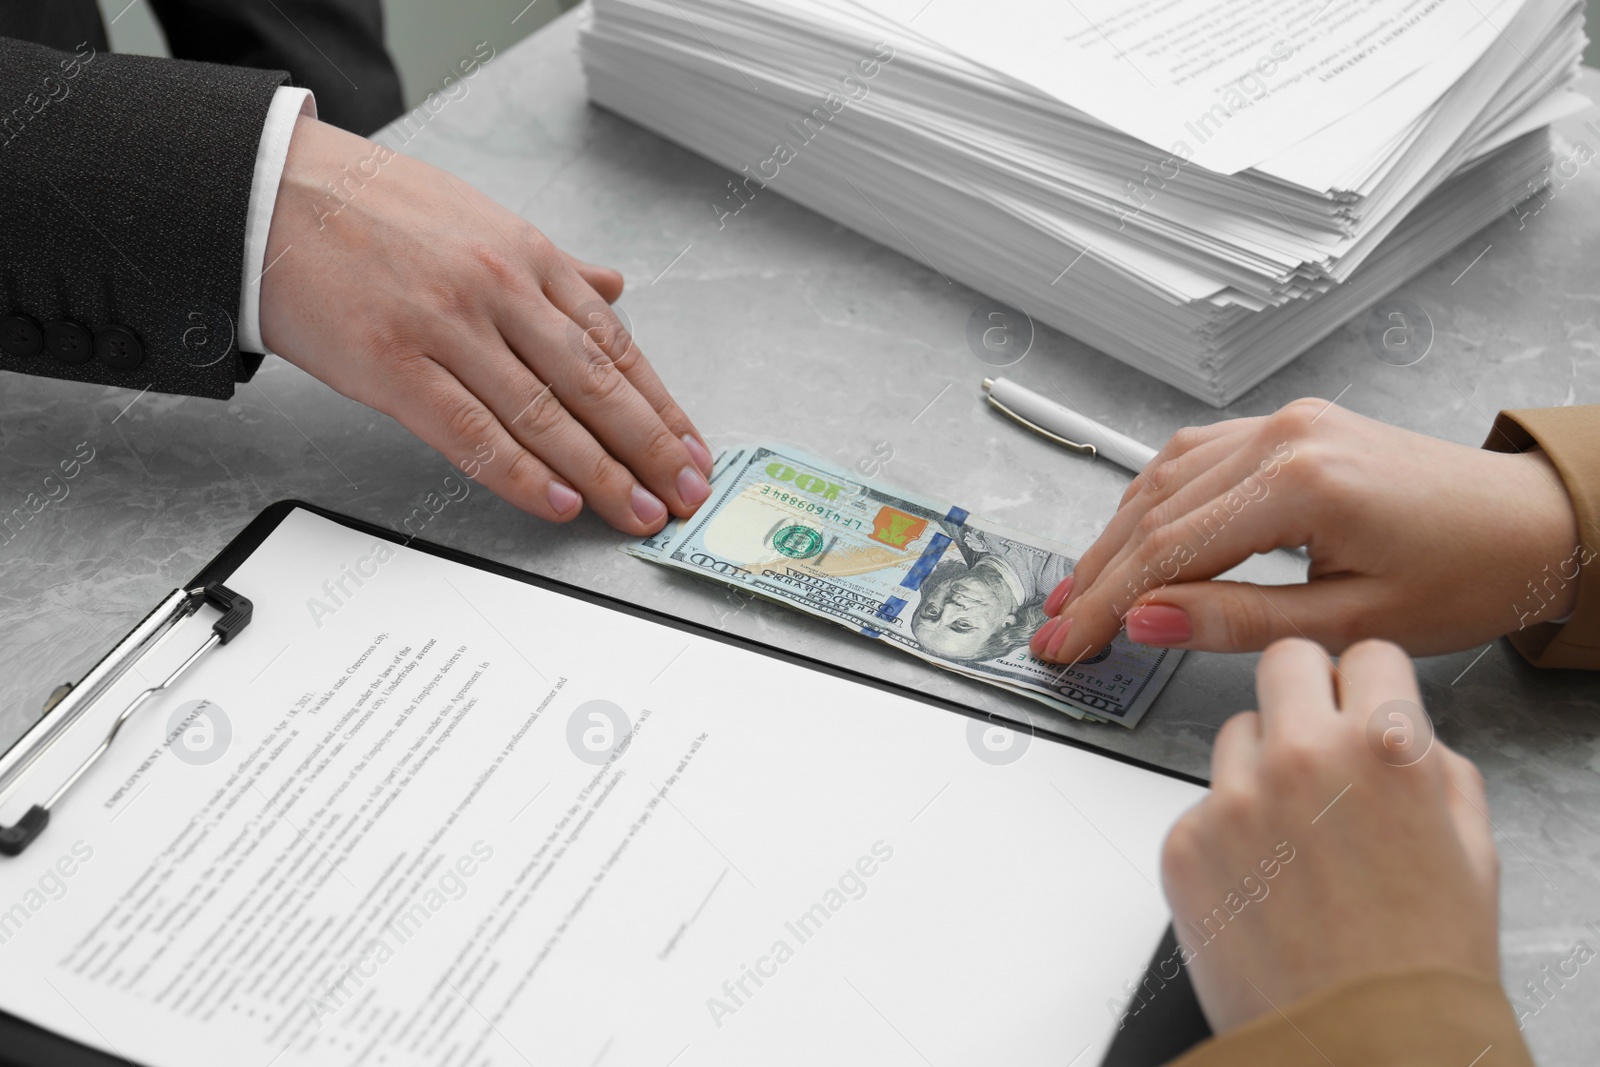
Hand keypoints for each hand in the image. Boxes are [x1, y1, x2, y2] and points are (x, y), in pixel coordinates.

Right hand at [259, 116, 713, 534]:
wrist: (274, 192)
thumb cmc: (375, 209)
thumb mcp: (481, 220)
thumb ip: (552, 267)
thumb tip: (613, 288)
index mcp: (527, 257)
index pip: (614, 346)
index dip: (660, 406)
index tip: (690, 451)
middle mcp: (500, 290)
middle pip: (594, 384)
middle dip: (649, 448)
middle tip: (684, 495)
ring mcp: (448, 328)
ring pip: (544, 414)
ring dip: (601, 473)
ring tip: (638, 511)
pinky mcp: (394, 365)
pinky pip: (471, 431)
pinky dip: (520, 473)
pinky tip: (559, 501)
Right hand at [1029, 399, 1582, 661]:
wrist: (1534, 524)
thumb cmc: (1468, 574)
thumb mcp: (1352, 622)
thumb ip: (1238, 621)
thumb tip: (1149, 620)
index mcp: (1302, 481)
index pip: (1169, 548)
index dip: (1107, 603)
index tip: (1069, 642)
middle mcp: (1284, 435)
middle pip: (1154, 508)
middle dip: (1097, 575)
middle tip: (1057, 628)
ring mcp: (1285, 423)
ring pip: (1165, 476)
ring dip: (1115, 536)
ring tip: (1079, 592)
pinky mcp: (1291, 427)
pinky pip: (1196, 457)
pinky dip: (1153, 501)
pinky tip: (1131, 536)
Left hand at [1161, 638, 1498, 1032]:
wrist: (1360, 1048)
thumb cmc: (1420, 964)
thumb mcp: (1470, 848)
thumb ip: (1430, 765)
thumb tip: (1396, 727)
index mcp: (1385, 749)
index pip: (1363, 653)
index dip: (1366, 684)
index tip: (1360, 702)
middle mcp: (1303, 758)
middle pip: (1282, 662)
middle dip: (1303, 692)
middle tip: (1317, 743)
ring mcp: (1233, 798)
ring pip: (1236, 733)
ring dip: (1261, 765)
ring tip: (1296, 839)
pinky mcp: (1185, 841)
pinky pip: (1202, 805)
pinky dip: (1227, 832)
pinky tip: (1263, 882)